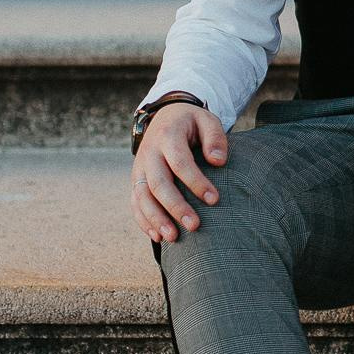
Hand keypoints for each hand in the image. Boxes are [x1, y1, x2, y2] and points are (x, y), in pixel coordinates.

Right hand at [131, 101, 229, 243]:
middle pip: (158, 183)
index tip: (214, 199)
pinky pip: (135, 202)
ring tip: (173, 237)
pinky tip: (157, 237)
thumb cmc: (192, 123)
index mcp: (168, 136)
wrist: (166, 116)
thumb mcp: (207, 120)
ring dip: (156, 219)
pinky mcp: (136, 180)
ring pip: (142, 196)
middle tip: (194, 226)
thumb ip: (215, 137)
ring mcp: (139, 168)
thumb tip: (218, 161)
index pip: (180, 162)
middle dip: (175, 207)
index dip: (196, 182)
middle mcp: (149, 153)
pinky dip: (143, 220)